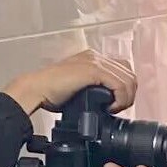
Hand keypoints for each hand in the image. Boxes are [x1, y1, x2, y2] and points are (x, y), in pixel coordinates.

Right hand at [5, 51, 136, 115]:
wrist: (37, 90)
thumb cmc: (52, 92)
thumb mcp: (79, 87)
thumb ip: (94, 88)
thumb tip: (109, 101)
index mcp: (93, 59)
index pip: (123, 70)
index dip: (125, 89)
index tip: (116, 104)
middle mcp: (96, 56)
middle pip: (129, 74)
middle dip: (128, 95)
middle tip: (116, 109)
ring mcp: (95, 61)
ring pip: (128, 80)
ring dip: (125, 99)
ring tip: (113, 109)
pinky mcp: (93, 70)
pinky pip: (119, 85)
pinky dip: (119, 99)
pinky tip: (109, 107)